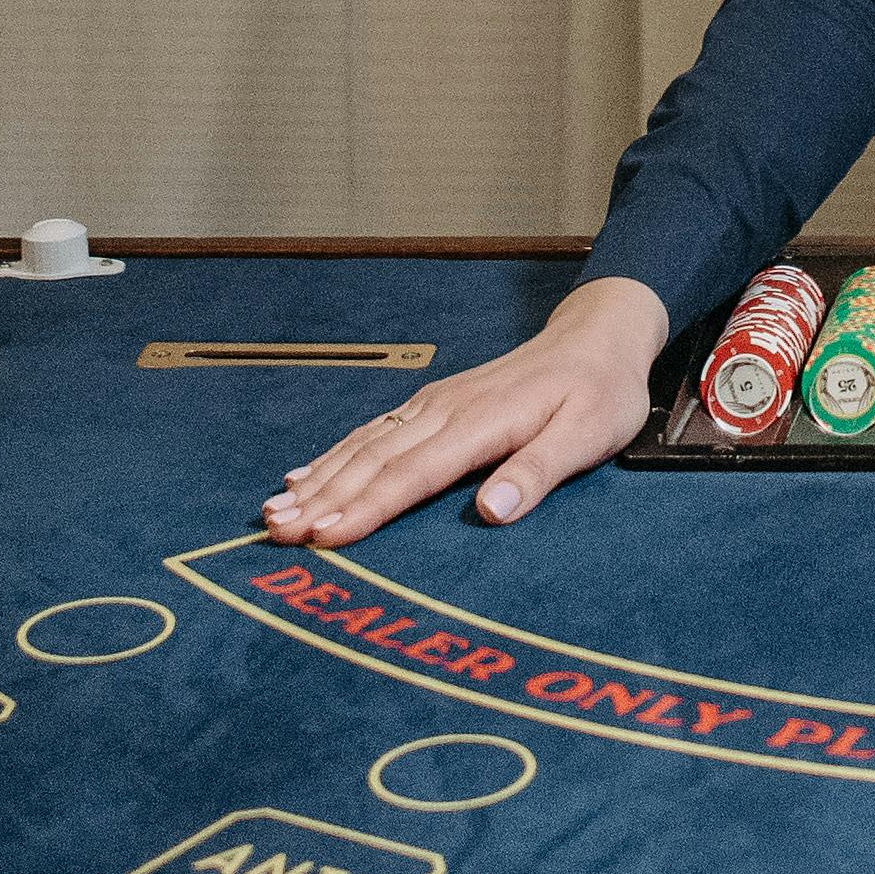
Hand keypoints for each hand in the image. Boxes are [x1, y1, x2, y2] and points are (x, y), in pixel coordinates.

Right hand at [258, 276, 668, 549]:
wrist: (598, 335)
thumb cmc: (600, 391)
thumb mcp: (591, 433)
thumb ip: (540, 470)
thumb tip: (492, 511)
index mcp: (484, 420)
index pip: (414, 473)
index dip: (366, 508)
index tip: (324, 537)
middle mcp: (448, 409)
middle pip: (375, 460)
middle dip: (322, 501)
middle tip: (276, 536)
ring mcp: (436, 403)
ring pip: (365, 445)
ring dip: (318, 480)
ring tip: (274, 514)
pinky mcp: (434, 404)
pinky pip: (374, 431)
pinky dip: (334, 455)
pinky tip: (305, 475)